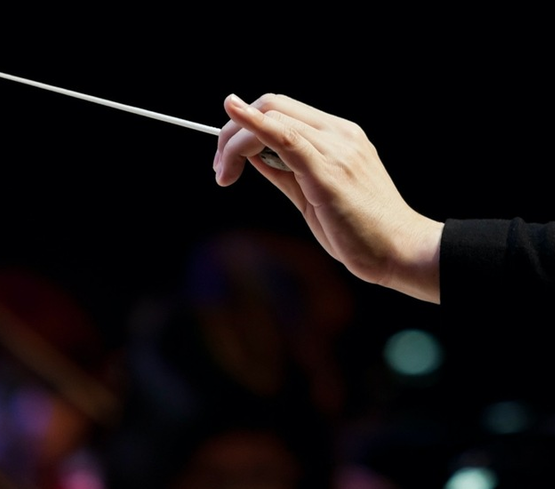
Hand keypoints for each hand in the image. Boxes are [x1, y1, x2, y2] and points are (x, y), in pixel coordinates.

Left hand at [213, 93, 443, 302]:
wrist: (401, 251)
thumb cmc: (360, 230)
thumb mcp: (311, 195)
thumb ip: (284, 172)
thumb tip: (251, 156)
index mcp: (338, 136)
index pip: (281, 110)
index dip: (244, 126)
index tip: (226, 160)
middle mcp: (338, 133)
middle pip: (272, 105)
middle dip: (232, 132)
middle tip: (220, 170)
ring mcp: (337, 148)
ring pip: (273, 118)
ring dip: (234, 143)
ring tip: (223, 176)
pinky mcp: (329, 170)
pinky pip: (286, 136)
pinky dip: (255, 125)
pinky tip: (234, 116)